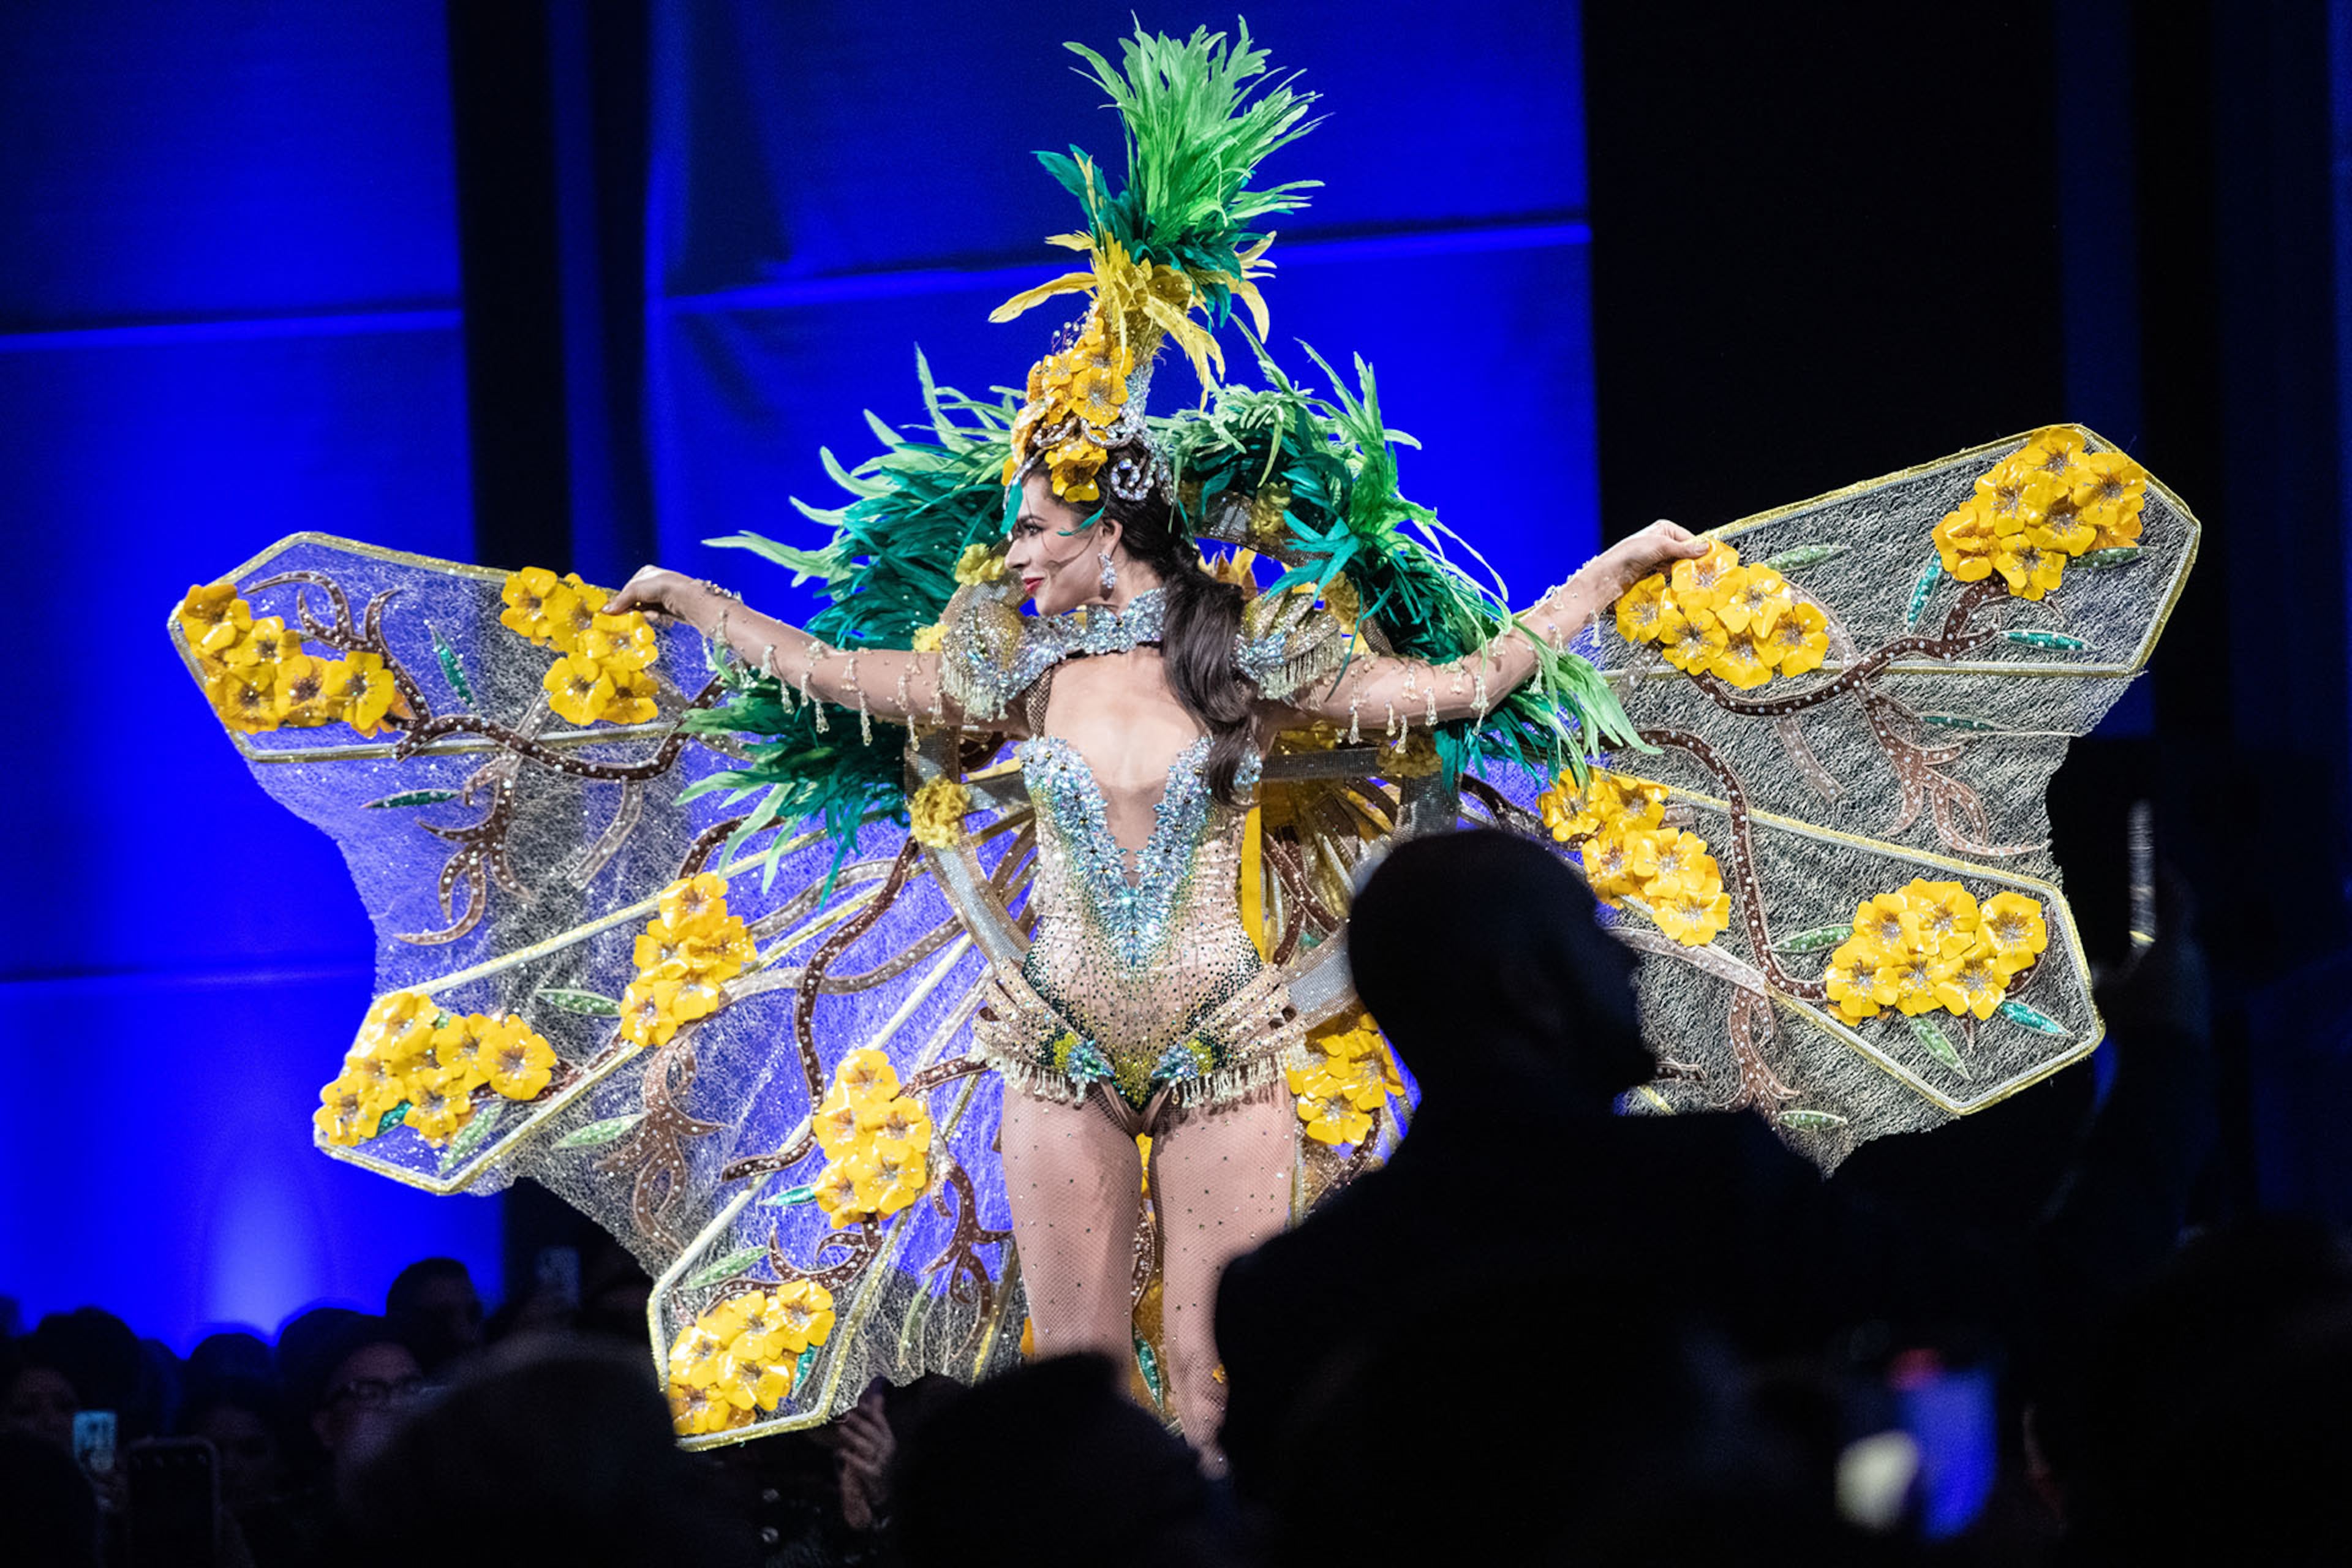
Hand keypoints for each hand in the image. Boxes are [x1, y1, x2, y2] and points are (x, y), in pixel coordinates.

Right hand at [601, 565, 705, 624]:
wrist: (688, 598)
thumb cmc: (663, 586)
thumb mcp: (635, 589)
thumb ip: (621, 600)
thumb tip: (606, 611)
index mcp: (646, 573)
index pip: (627, 589)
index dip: (622, 601)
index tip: (616, 613)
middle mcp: (654, 582)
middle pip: (636, 601)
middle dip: (635, 610)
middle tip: (633, 616)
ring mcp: (663, 595)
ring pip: (645, 610)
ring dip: (645, 615)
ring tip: (652, 615)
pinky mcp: (670, 607)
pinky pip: (655, 615)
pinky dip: (654, 617)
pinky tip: (658, 617)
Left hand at [834, 1389, 894, 1530]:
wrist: (880, 1494)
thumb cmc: (874, 1463)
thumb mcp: (875, 1441)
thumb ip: (876, 1418)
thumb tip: (877, 1395)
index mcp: (887, 1438)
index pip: (880, 1421)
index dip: (869, 1411)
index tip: (858, 1402)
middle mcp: (887, 1449)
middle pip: (873, 1432)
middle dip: (859, 1421)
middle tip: (845, 1413)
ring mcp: (881, 1463)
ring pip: (867, 1447)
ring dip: (853, 1437)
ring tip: (841, 1428)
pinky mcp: (873, 1475)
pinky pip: (861, 1465)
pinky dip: (850, 1458)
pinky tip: (839, 1452)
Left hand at [1584, 519, 1708, 603]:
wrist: (1612, 573)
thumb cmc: (1632, 552)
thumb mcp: (1661, 546)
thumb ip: (1684, 549)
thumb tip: (1705, 548)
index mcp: (1665, 529)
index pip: (1689, 539)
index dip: (1699, 550)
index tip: (1711, 561)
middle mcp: (1662, 541)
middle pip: (1685, 552)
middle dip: (1692, 562)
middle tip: (1703, 573)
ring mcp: (1658, 556)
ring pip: (1678, 564)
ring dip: (1683, 572)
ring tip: (1692, 579)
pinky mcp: (1653, 570)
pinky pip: (1670, 573)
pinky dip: (1674, 577)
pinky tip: (1679, 583)